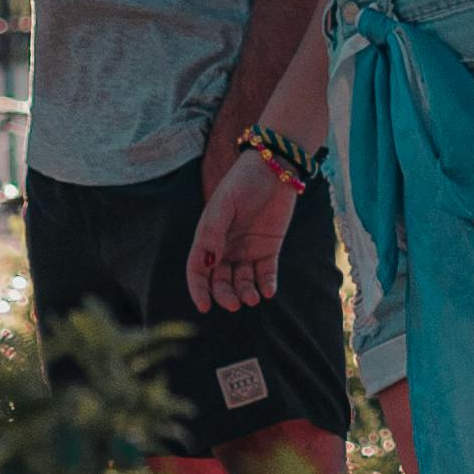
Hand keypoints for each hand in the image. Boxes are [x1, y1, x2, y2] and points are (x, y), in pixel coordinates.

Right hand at [187, 144, 303, 313]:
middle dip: (225, 295)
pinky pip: (265, 273)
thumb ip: (214, 232)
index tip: (204, 307)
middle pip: (220, 281)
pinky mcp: (268, 249)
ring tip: (253, 298)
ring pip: (242, 281)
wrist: (276, 166)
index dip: (198, 290)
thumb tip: (208, 263)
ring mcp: (247, 250)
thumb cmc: (244, 180)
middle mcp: (226, 248)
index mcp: (209, 237)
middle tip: (236, 304)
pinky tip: (268, 290)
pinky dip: (266, 284)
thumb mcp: (224, 203)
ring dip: (245, 293)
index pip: (198, 270)